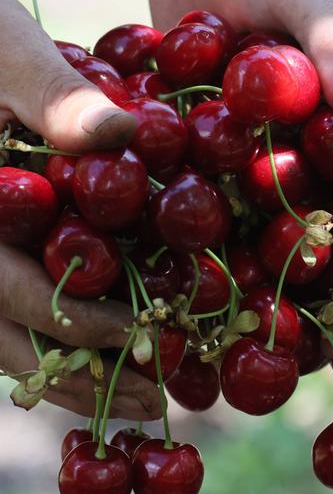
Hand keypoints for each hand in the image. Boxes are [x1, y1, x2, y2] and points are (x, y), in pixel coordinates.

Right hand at [0, 0, 159, 417]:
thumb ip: (47, 90)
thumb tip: (126, 133)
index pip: (13, 290)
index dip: (84, 324)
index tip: (151, 339)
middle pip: (11, 335)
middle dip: (86, 370)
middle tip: (157, 403)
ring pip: (4, 337)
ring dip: (73, 371)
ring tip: (140, 400)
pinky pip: (6, 310)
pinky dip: (57, 340)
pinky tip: (105, 353)